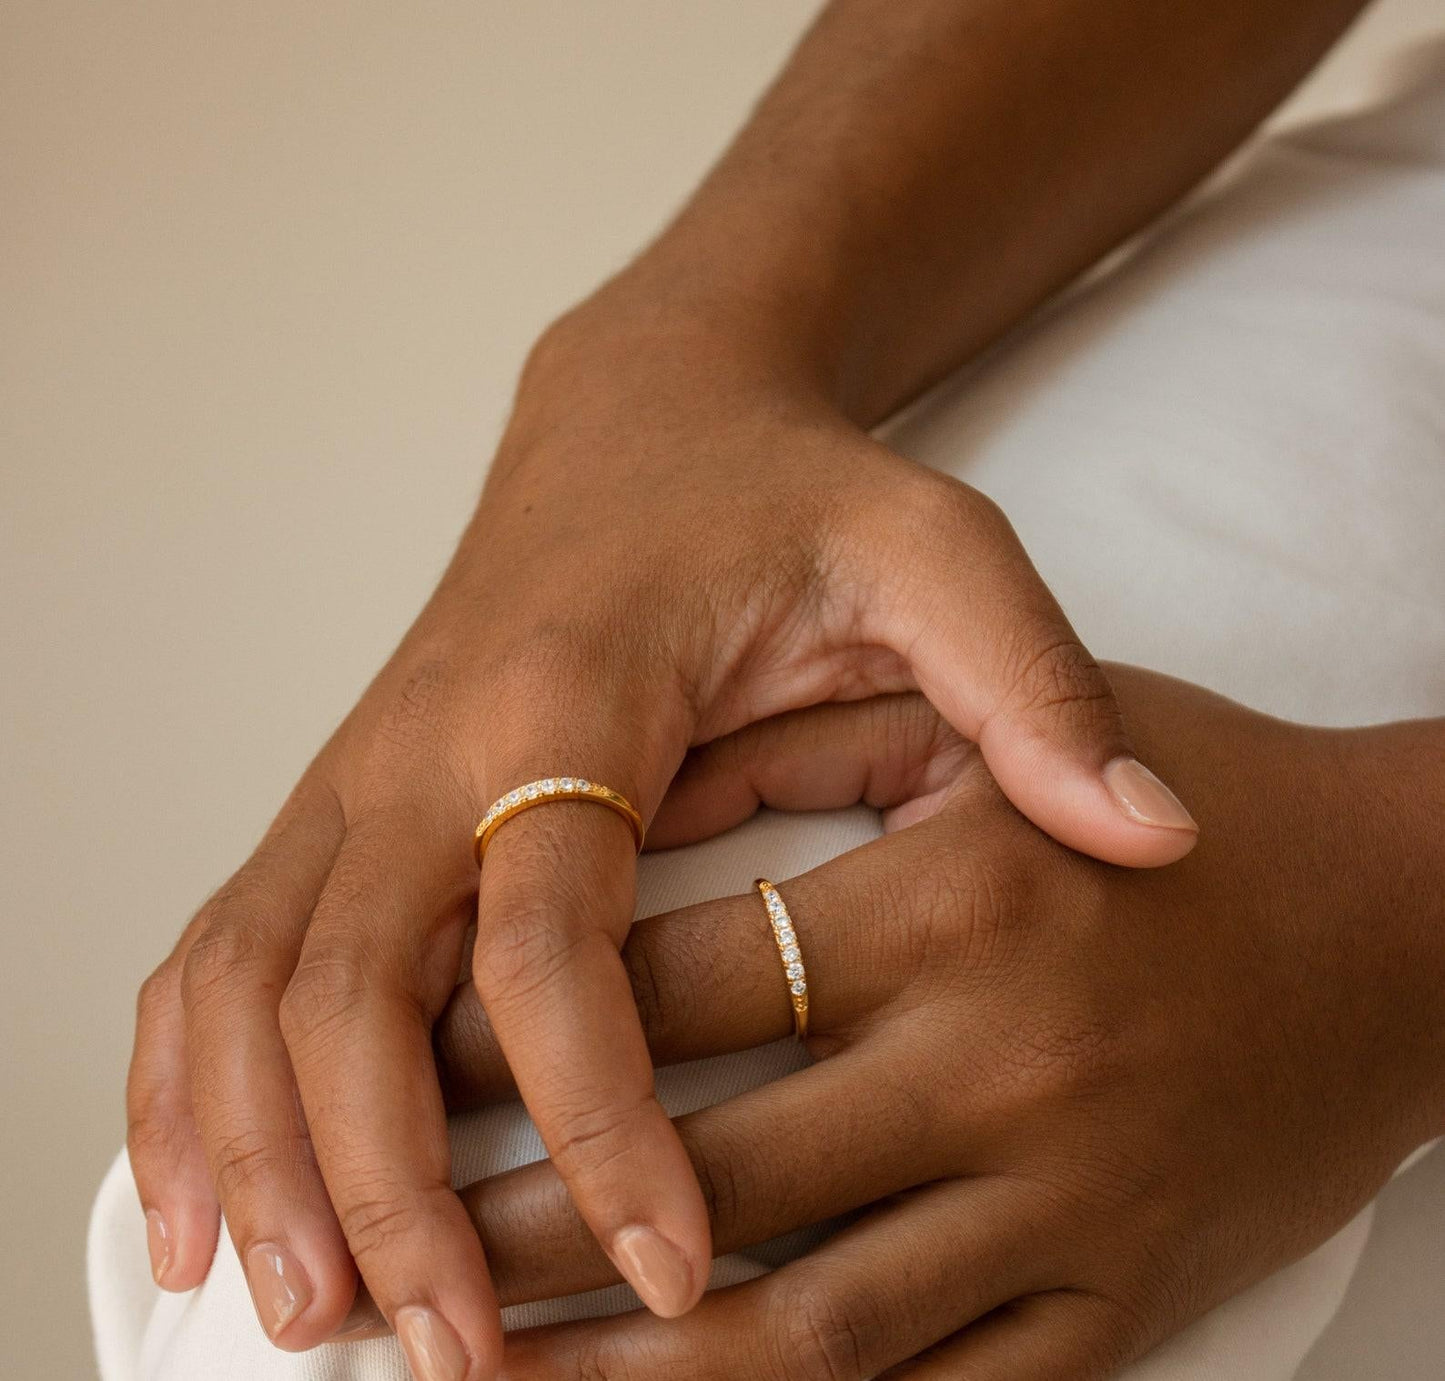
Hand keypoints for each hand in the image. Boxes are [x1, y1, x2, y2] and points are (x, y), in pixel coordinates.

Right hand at [124, 299, 1197, 1370]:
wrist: (647, 413)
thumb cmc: (780, 491)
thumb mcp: (932, 550)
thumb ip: (1029, 685)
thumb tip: (1147, 837)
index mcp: (569, 694)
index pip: (549, 937)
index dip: (599, 1112)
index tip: (678, 1258)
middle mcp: (427, 741)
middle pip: (353, 992)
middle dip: (389, 1187)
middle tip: (463, 1357)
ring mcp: (361, 772)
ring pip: (248, 985)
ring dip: (261, 1157)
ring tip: (309, 1321)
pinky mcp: (341, 798)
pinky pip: (219, 950)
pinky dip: (188, 1083)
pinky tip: (200, 1198)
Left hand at [421, 669, 1444, 1376]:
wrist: (1413, 917)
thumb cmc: (1206, 801)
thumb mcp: (1015, 736)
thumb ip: (824, 749)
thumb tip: (642, 795)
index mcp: (964, 900)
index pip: (693, 983)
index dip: (542, 1031)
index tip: (427, 1069)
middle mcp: (1007, 1062)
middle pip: (713, 1172)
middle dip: (535, 1231)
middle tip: (406, 1260)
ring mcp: (1070, 1203)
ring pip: (808, 1328)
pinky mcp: (1128, 1301)